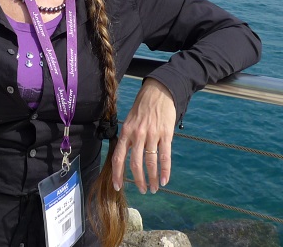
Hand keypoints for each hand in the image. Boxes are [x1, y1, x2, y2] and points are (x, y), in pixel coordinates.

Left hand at [109, 78, 176, 193]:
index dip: (117, 174)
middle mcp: (137, 135)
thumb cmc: (143, 107)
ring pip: (150, 163)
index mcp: (126, 132)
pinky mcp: (165, 134)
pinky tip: (165, 180)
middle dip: (138, 181)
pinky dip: (165, 170)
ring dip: (153, 179)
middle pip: (135, 164)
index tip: (117, 187)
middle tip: (143, 190)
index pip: (118, 157)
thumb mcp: (129, 120)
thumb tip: (124, 157)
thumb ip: (127, 138)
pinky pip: (165, 156)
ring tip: (155, 188)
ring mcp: (152, 135)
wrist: (159, 91)